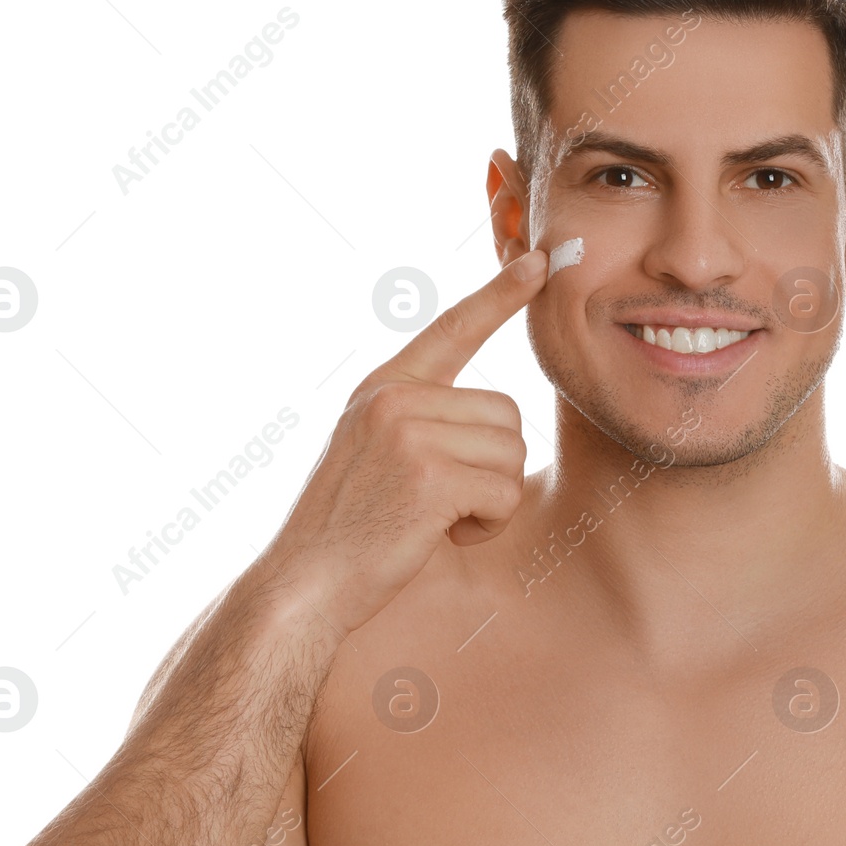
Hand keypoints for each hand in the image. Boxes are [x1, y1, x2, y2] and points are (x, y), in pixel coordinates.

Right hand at [249, 249, 548, 633]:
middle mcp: (395, 398)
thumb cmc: (348, 530)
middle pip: (508, 413)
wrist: (305, 584)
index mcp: (383, 387)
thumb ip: (418, 418)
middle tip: (441, 501)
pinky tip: (439, 535)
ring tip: (435, 518)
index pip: (453, 328)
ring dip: (490, 499)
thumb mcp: (370, 449)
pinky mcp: (431, 475)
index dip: (501, 294)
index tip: (540, 261)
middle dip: (493, 467)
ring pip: (511, 454)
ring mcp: (410, 433)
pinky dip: (485, 525)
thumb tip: (494, 416)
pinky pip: (504, 493)